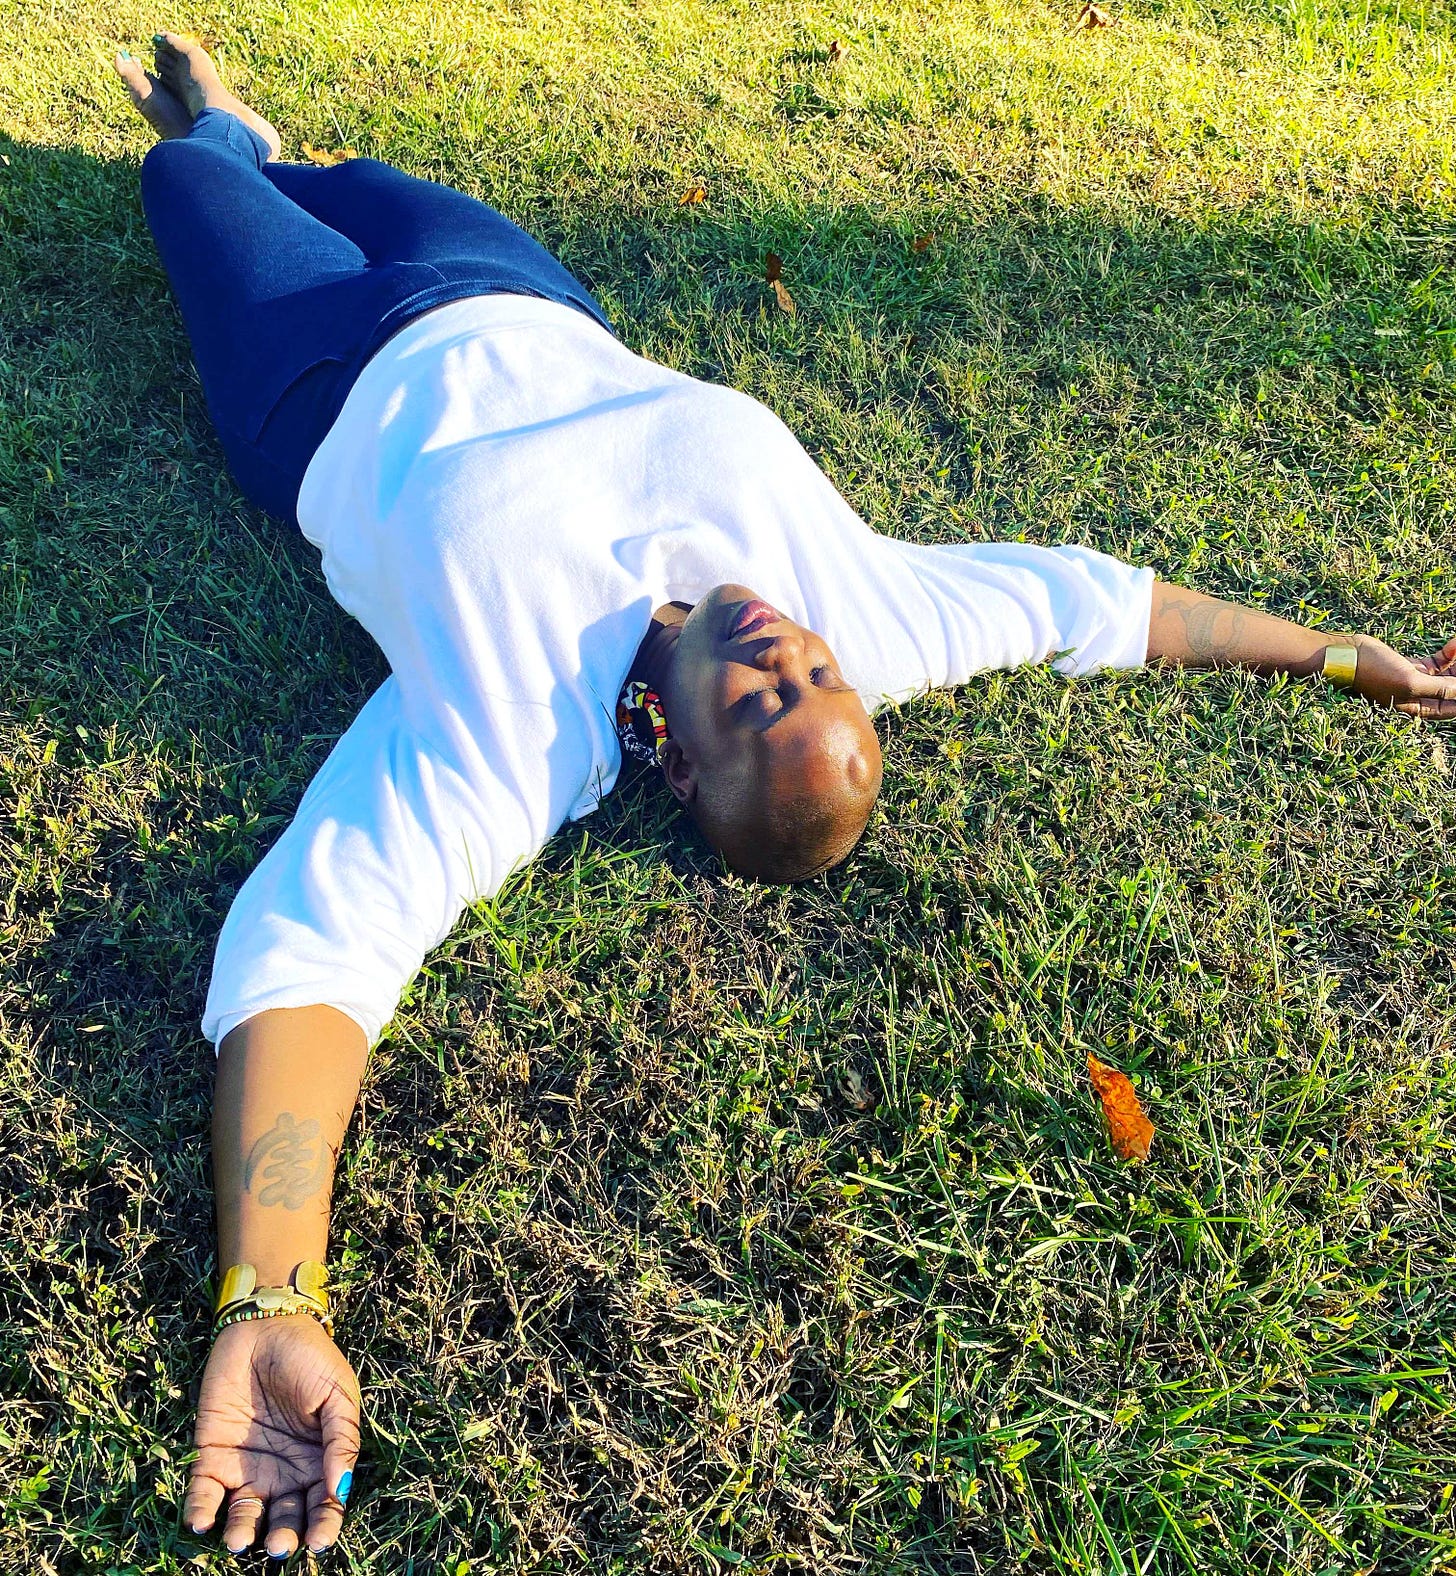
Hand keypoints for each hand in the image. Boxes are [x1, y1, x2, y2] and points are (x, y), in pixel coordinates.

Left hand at [183, 1314, 360, 1557]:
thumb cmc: (310, 1358)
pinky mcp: (211, 1454)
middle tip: (279, 1544)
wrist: (266, 1324)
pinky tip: (202, 1521)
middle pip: (283, 1518)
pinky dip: (201, 1510)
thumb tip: (339, 1488)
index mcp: (317, 1461)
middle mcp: (282, 1473)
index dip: (324, 1525)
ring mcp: (246, 1467)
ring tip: (238, 1540)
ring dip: (241, 1532)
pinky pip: (204, 1491)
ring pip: (243, 1514)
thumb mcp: (337, 1394)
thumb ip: (340, 1439)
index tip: (320, 1541)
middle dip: (282, 1537)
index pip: (323, 1505)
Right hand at [1345, 634, 1455, 717]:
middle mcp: (1419, 697)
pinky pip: (1439, 661)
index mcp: (1418, 708)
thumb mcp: (1410, 683)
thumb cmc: (1374, 672)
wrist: (1348, 655)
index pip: (1453, 708)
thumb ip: (1441, 689)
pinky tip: (1453, 643)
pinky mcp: (1412, 665)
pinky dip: (1449, 653)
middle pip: (1453, 690)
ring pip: (1449, 674)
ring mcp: (1416, 680)